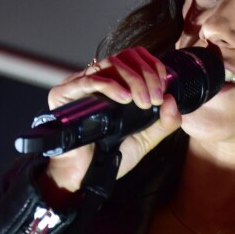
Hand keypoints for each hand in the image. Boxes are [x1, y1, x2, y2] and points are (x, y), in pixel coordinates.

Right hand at [42, 47, 181, 194]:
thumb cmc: (108, 157)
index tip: (162, 89)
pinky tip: (124, 99)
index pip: (134, 58)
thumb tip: (172, 100)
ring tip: (143, 102)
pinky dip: (111, 86)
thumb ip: (163, 123)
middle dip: (146, 74)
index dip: (152, 66)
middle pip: (124, 57)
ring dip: (133, 79)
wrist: (83, 176)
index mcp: (112, 85)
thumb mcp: (144, 140)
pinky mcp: (62, 94)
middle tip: (154, 98)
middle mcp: (94, 80)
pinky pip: (88, 80)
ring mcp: (77, 85)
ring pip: (109, 63)